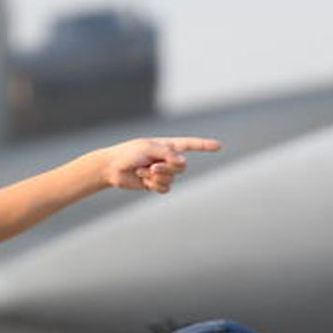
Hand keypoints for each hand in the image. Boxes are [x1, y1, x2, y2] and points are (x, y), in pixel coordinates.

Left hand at [101, 137, 221, 192]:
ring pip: (173, 178)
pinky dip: (154, 185)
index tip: (220, 146)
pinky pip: (165, 188)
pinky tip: (143, 180)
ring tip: (143, 171)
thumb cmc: (128, 153)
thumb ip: (168, 154)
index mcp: (167, 145)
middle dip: (168, 168)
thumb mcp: (149, 148)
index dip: (205, 145)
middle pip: (182, 166)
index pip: (191, 145)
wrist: (112, 168)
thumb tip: (184, 164)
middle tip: (152, 166)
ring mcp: (163, 171)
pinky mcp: (156, 183)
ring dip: (157, 176)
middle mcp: (167, 158)